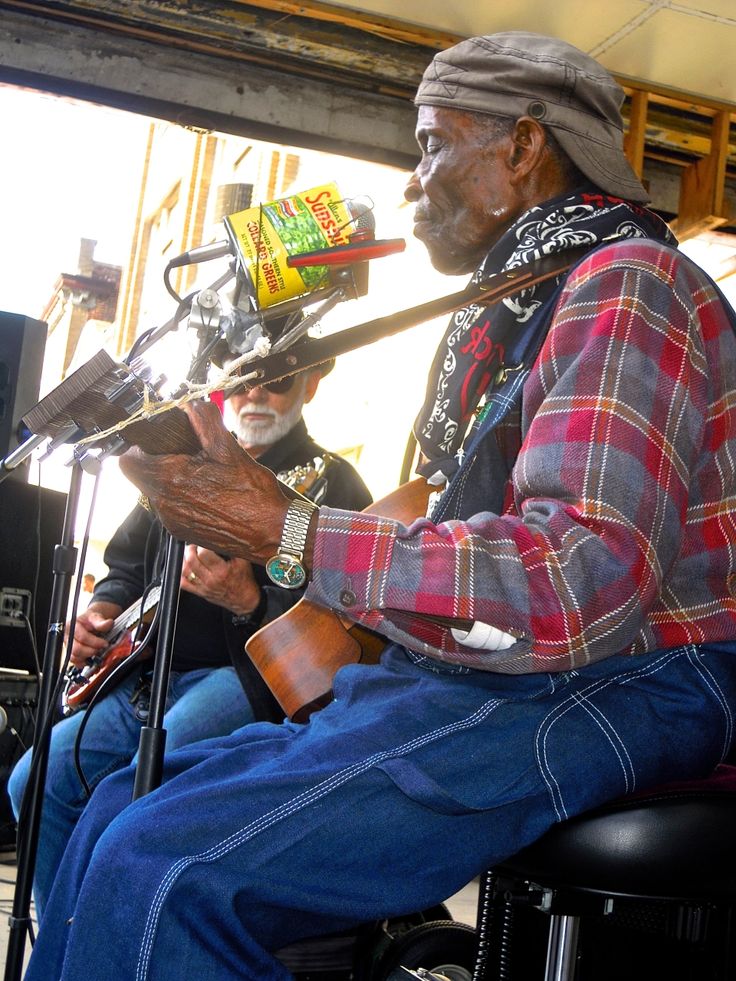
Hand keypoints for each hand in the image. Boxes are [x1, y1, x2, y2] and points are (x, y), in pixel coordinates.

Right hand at [67, 602, 121, 666]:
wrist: (87, 623)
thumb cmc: (89, 620)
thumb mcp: (95, 617)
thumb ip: (101, 622)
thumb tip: (108, 623)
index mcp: (71, 626)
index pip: (82, 637)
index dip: (95, 642)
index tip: (105, 643)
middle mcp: (67, 637)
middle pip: (76, 649)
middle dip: (91, 651)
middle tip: (101, 649)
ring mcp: (67, 646)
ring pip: (74, 657)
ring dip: (88, 657)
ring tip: (97, 653)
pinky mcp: (70, 654)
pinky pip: (75, 662)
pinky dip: (84, 662)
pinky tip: (92, 658)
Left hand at [119, 402, 295, 565]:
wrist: (270, 532)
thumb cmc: (252, 494)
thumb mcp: (228, 447)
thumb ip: (204, 420)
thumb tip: (191, 405)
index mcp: (170, 479)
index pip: (127, 461)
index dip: (139, 446)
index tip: (159, 441)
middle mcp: (165, 504)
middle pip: (142, 476)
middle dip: (158, 461)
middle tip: (185, 454)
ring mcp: (172, 521)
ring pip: (157, 493)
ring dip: (171, 480)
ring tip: (202, 475)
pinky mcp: (183, 532)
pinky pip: (171, 509)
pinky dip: (183, 497)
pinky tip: (209, 494)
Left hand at [180, 544, 261, 615]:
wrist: (245, 600)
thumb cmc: (244, 580)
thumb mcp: (243, 562)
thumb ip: (234, 549)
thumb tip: (226, 536)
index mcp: (222, 571)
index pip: (205, 554)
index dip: (202, 545)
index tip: (204, 542)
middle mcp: (211, 579)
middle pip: (192, 561)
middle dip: (191, 550)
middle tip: (194, 546)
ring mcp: (204, 587)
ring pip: (185, 572)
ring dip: (184, 560)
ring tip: (188, 554)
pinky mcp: (200, 592)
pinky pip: (184, 584)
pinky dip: (181, 575)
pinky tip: (184, 568)